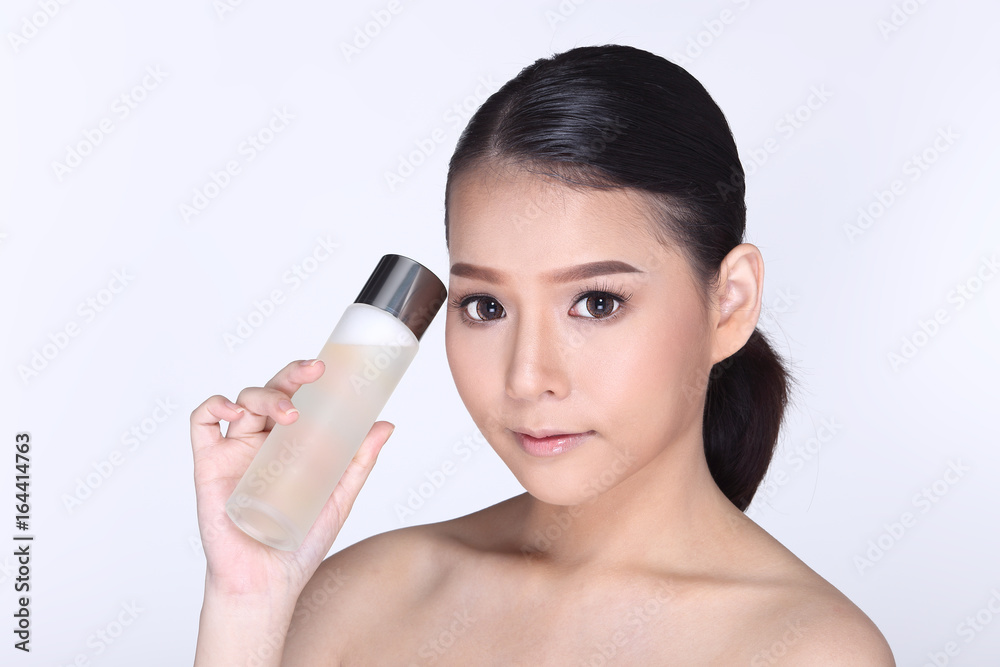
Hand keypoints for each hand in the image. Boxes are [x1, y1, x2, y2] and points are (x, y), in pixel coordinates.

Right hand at [190, 359, 394, 600]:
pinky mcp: (209, 466)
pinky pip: (201, 424)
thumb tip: (385, 424)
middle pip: (271, 391)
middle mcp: (262, 441)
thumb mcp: (339, 497)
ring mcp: (234, 451)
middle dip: (292, 375)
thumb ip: (359, 461)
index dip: (309, 378)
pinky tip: (234, 410)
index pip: (297, 398)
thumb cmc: (299, 543)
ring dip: (266, 396)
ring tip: (289, 414)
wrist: (267, 582)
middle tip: (315, 373)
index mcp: (290, 443)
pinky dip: (213, 406)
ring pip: (242, 402)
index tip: (330, 367)